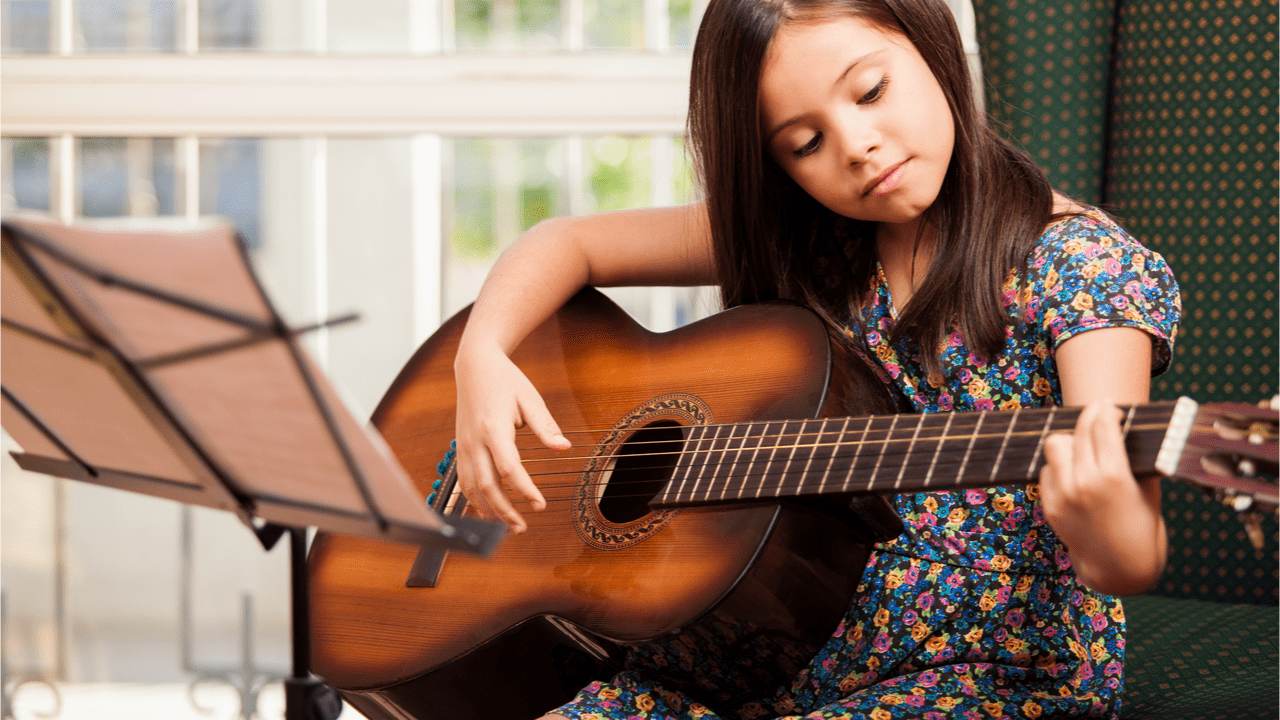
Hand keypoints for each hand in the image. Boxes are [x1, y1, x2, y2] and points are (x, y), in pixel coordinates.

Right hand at [453, 341, 569, 531]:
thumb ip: (546, 426)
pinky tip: (488, 510)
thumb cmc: (505, 380)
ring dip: (488, 510)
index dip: (524, 490)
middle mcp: (474, 440)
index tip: (540, 505)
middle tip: (523, 527)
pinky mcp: (460, 448)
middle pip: (487, 485)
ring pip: (471, 487)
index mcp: (494, 428)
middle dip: (504, 510)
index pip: (509, 468)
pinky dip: (474, 499)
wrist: (475, 366)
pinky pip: (464, 480)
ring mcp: (463, 446)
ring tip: (507, 525)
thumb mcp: (530, 399)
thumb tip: (564, 448)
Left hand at [1039, 399, 1166, 594]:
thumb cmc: (1143, 527)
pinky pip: (1047, 470)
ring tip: (1085, 448)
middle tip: (1099, 416)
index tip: (1109, 406)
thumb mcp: (1149, 490)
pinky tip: (1076, 474)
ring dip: (1071, 442)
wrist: (1121, 569)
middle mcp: (1083, 483)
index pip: (1102, 426)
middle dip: (1090, 418)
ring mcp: (1062, 495)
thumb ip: (1135, 458)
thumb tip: (1125, 426)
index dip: (1105, 410)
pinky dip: (1060, 467)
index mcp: (1114, 477)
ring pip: (1055, 444)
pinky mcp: (1049, 506)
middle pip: (1078, 430)